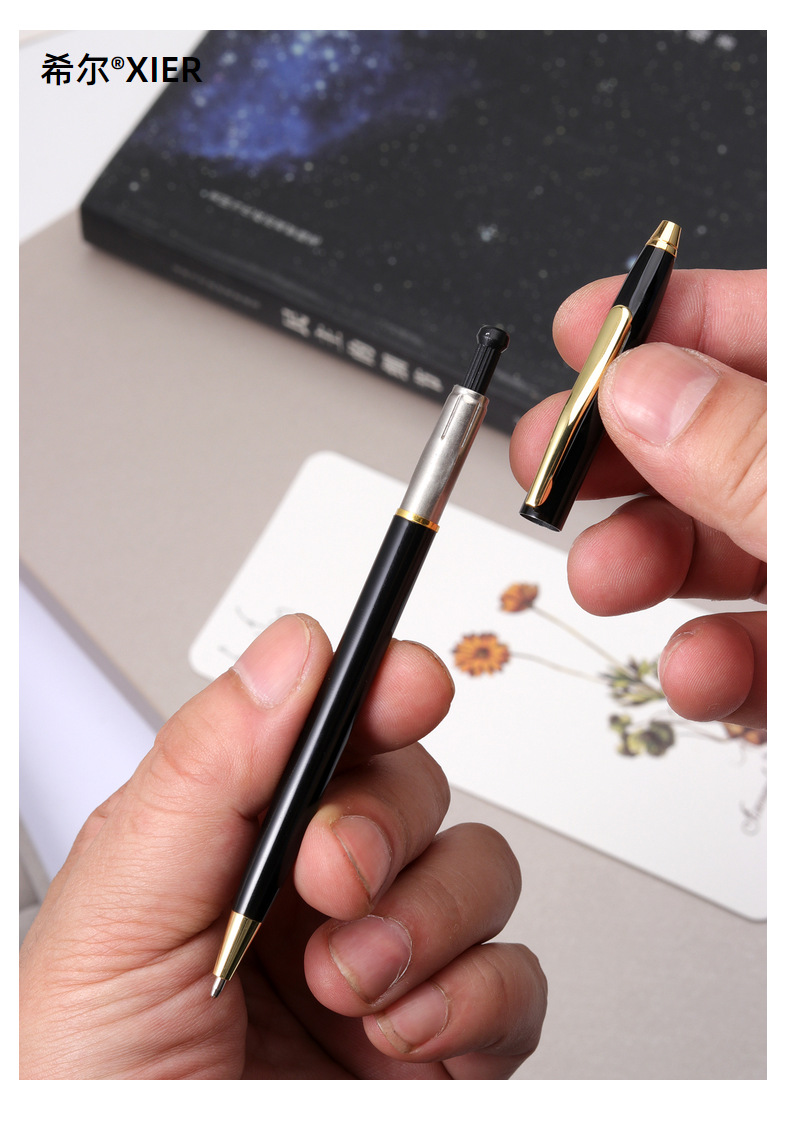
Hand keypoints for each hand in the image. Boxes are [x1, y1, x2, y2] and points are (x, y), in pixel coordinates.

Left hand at [19, 614, 545, 1078]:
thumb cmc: (99, 1094)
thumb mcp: (115, 921)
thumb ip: (201, 774)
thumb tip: (290, 653)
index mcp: (230, 843)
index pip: (323, 729)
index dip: (376, 689)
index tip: (403, 686)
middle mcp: (314, 893)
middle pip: (413, 786)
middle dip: (385, 826)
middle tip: (336, 876)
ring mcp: (388, 960)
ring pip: (480, 868)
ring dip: (426, 921)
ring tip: (350, 983)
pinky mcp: (449, 1038)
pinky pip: (518, 978)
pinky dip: (473, 1001)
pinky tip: (400, 1034)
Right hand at [510, 268, 765, 729]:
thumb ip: (750, 451)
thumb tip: (645, 388)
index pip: (767, 329)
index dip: (671, 317)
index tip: (583, 329)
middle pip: (722, 438)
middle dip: (624, 456)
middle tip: (549, 464)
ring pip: (726, 545)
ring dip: (648, 564)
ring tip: (608, 578)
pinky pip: (755, 649)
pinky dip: (709, 665)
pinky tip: (697, 672)